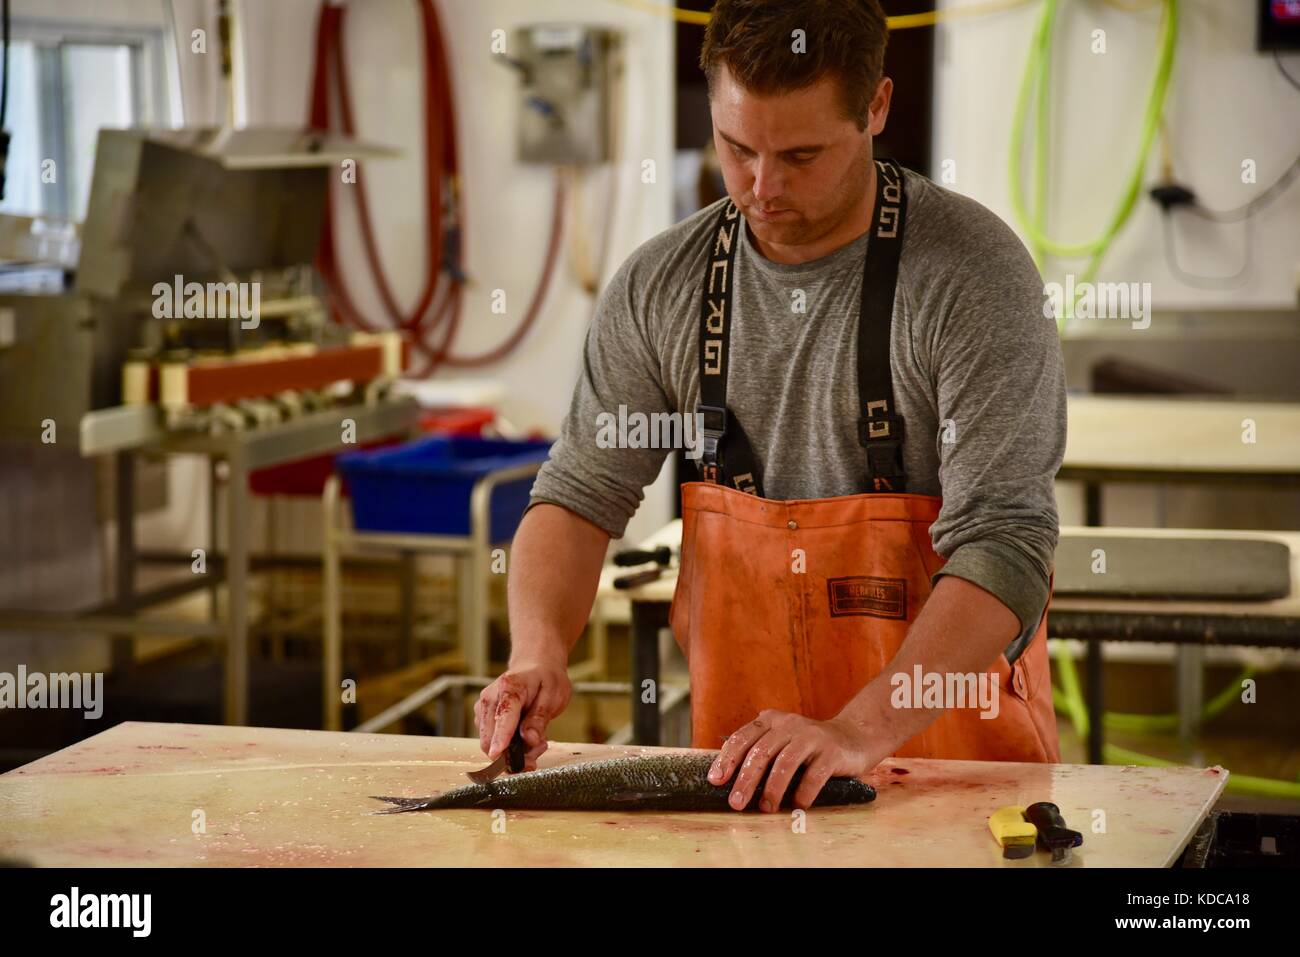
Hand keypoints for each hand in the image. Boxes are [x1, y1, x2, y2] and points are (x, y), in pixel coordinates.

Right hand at [474, 657, 570, 770]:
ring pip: (490, 745)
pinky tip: (526, 736)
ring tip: (537, 739)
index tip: (497, 753)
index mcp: (509, 687)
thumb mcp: (554, 694)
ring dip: (514, 752)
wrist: (535, 666)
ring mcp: (483, 709)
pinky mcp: (482, 719)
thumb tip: (529, 739)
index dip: (500, 737)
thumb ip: (540, 717)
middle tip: (540, 746)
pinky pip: (492, 743)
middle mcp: (489, 699)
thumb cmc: (545, 678)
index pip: (503, 716)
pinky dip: (509, 748)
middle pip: (491, 738)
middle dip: (514, 753)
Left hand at [707, 709, 889, 811]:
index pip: (742, 738)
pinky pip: (814, 774)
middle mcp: (789, 725)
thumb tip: (731, 783)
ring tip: (766, 808)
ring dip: (772, 789)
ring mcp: (812, 736)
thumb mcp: (782, 742)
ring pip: (785, 762)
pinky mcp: (832, 751)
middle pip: (761, 752)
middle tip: (736, 803)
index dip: (726, 759)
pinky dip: (803, 792)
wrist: (854, 737)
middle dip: (745, 780)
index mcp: (771, 720)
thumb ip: (761, 753)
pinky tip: (798, 805)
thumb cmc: (809, 747)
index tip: (715, 781)